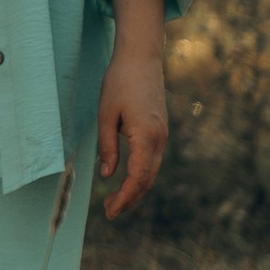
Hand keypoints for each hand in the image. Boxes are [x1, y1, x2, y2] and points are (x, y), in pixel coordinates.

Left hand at [97, 44, 168, 220]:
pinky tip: (125, 178)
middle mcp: (159, 139)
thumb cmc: (120, 81)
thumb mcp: (106, 114)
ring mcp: (162, 135)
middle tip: (109, 211)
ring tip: (113, 199)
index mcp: (146, 136)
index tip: (110, 211)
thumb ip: (108, 146)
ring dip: (135, 188)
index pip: (138, 177)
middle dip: (129, 199)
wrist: (142, 57)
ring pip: (152, 172)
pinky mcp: (160, 130)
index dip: (125, 197)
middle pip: (148, 180)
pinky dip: (140, 175)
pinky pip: (152, 160)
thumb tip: (108, 175)